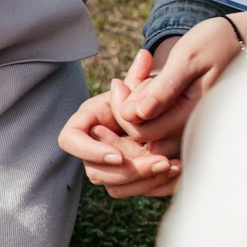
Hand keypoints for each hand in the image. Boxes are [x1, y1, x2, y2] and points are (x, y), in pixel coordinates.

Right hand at [58, 80, 181, 197]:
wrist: (156, 120)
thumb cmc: (142, 101)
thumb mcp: (140, 89)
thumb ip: (140, 77)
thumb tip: (145, 56)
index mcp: (86, 123)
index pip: (70, 141)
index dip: (89, 150)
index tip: (117, 154)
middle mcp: (90, 149)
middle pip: (95, 171)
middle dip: (128, 170)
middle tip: (160, 161)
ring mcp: (106, 168)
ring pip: (113, 186)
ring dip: (143, 179)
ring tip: (172, 163)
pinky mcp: (124, 180)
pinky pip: (132, 190)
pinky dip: (154, 183)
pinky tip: (176, 169)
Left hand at [117, 17, 244, 145]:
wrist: (240, 36)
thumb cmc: (215, 42)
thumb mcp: (187, 59)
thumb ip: (164, 89)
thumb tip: (138, 114)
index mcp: (190, 115)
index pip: (142, 131)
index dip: (123, 112)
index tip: (118, 82)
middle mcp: (189, 124)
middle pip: (141, 129)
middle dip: (129, 102)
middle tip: (132, 71)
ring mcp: (187, 119)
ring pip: (146, 119)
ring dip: (138, 95)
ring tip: (147, 66)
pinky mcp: (184, 111)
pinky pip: (155, 110)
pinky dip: (146, 93)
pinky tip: (151, 72)